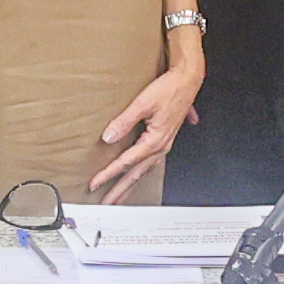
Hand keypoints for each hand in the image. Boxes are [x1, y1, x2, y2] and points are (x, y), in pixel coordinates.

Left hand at [90, 57, 203, 204]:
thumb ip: (124, 121)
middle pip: (135, 175)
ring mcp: (164, 145)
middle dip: (120, 191)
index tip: (95, 184)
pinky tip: (135, 176)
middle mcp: (161, 147)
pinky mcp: (164, 140)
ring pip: (143, 171)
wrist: (188, 80)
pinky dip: (139, 172)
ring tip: (118, 196)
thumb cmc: (170, 89)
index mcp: (155, 141)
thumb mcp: (143, 103)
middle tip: (106, 203)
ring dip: (130, 185)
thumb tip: (108, 136)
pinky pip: (149, 162)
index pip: (126, 163)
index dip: (108, 175)